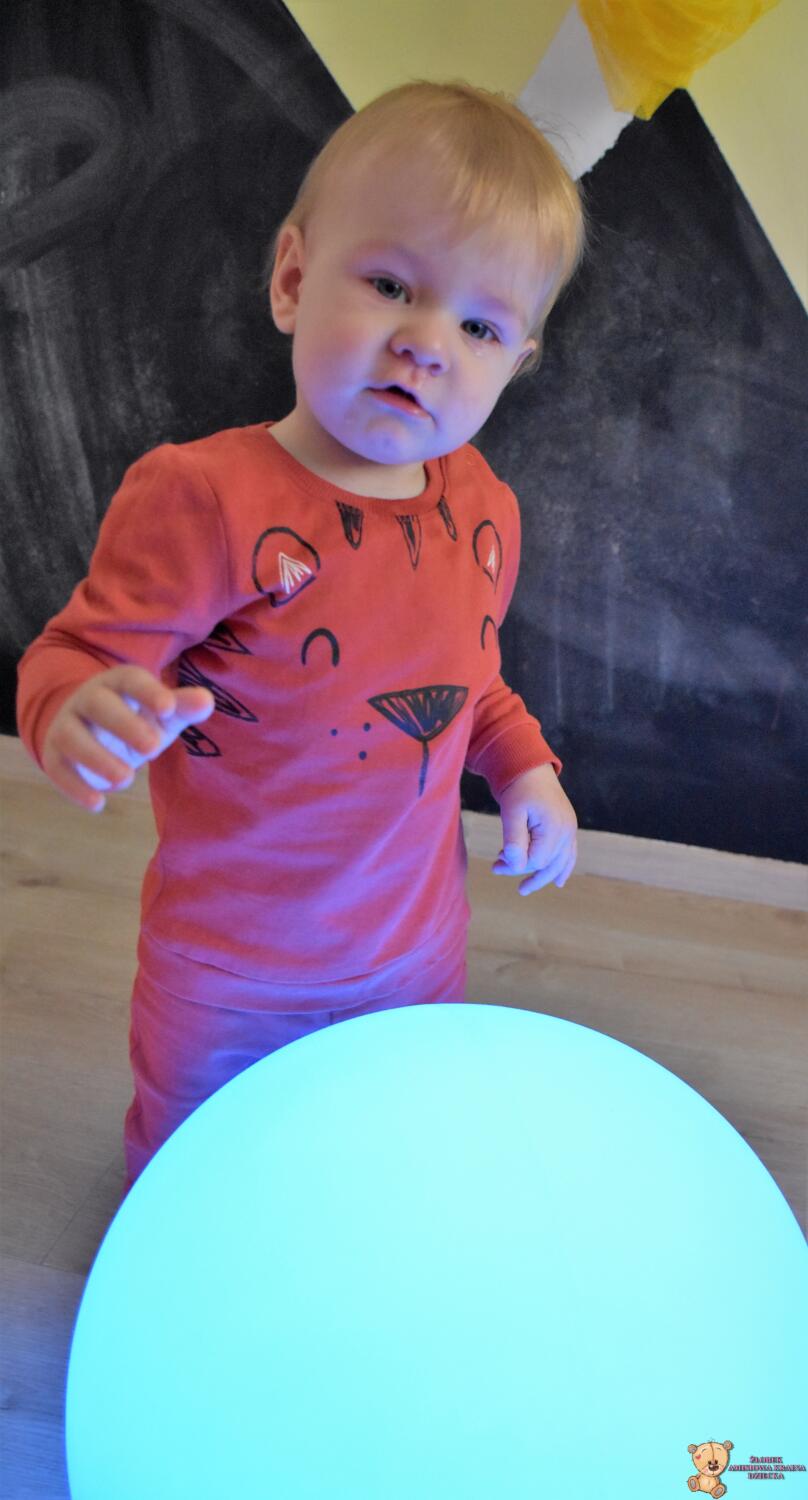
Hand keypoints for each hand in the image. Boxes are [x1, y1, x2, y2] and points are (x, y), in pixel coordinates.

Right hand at [41, 664, 214, 812]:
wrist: (91, 729)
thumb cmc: (136, 718)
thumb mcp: (162, 713)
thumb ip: (182, 707)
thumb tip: (206, 701)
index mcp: (118, 683)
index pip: (131, 679)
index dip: (149, 692)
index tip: (169, 708)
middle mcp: (87, 699)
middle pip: (98, 704)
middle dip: (124, 724)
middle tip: (153, 748)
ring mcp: (67, 726)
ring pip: (72, 736)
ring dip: (97, 758)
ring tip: (127, 778)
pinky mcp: (55, 755)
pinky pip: (58, 769)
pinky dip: (75, 787)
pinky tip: (99, 804)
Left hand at [491, 763, 577, 894]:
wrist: (531, 767)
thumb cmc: (519, 787)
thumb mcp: (511, 812)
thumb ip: (514, 840)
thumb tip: (515, 866)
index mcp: (554, 828)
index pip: (536, 861)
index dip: (516, 865)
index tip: (496, 859)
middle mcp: (567, 831)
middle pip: (548, 866)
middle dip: (523, 872)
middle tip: (496, 870)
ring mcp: (570, 830)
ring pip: (559, 863)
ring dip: (541, 875)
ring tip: (524, 887)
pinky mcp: (567, 827)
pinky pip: (568, 854)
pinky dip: (562, 868)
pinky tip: (558, 882)